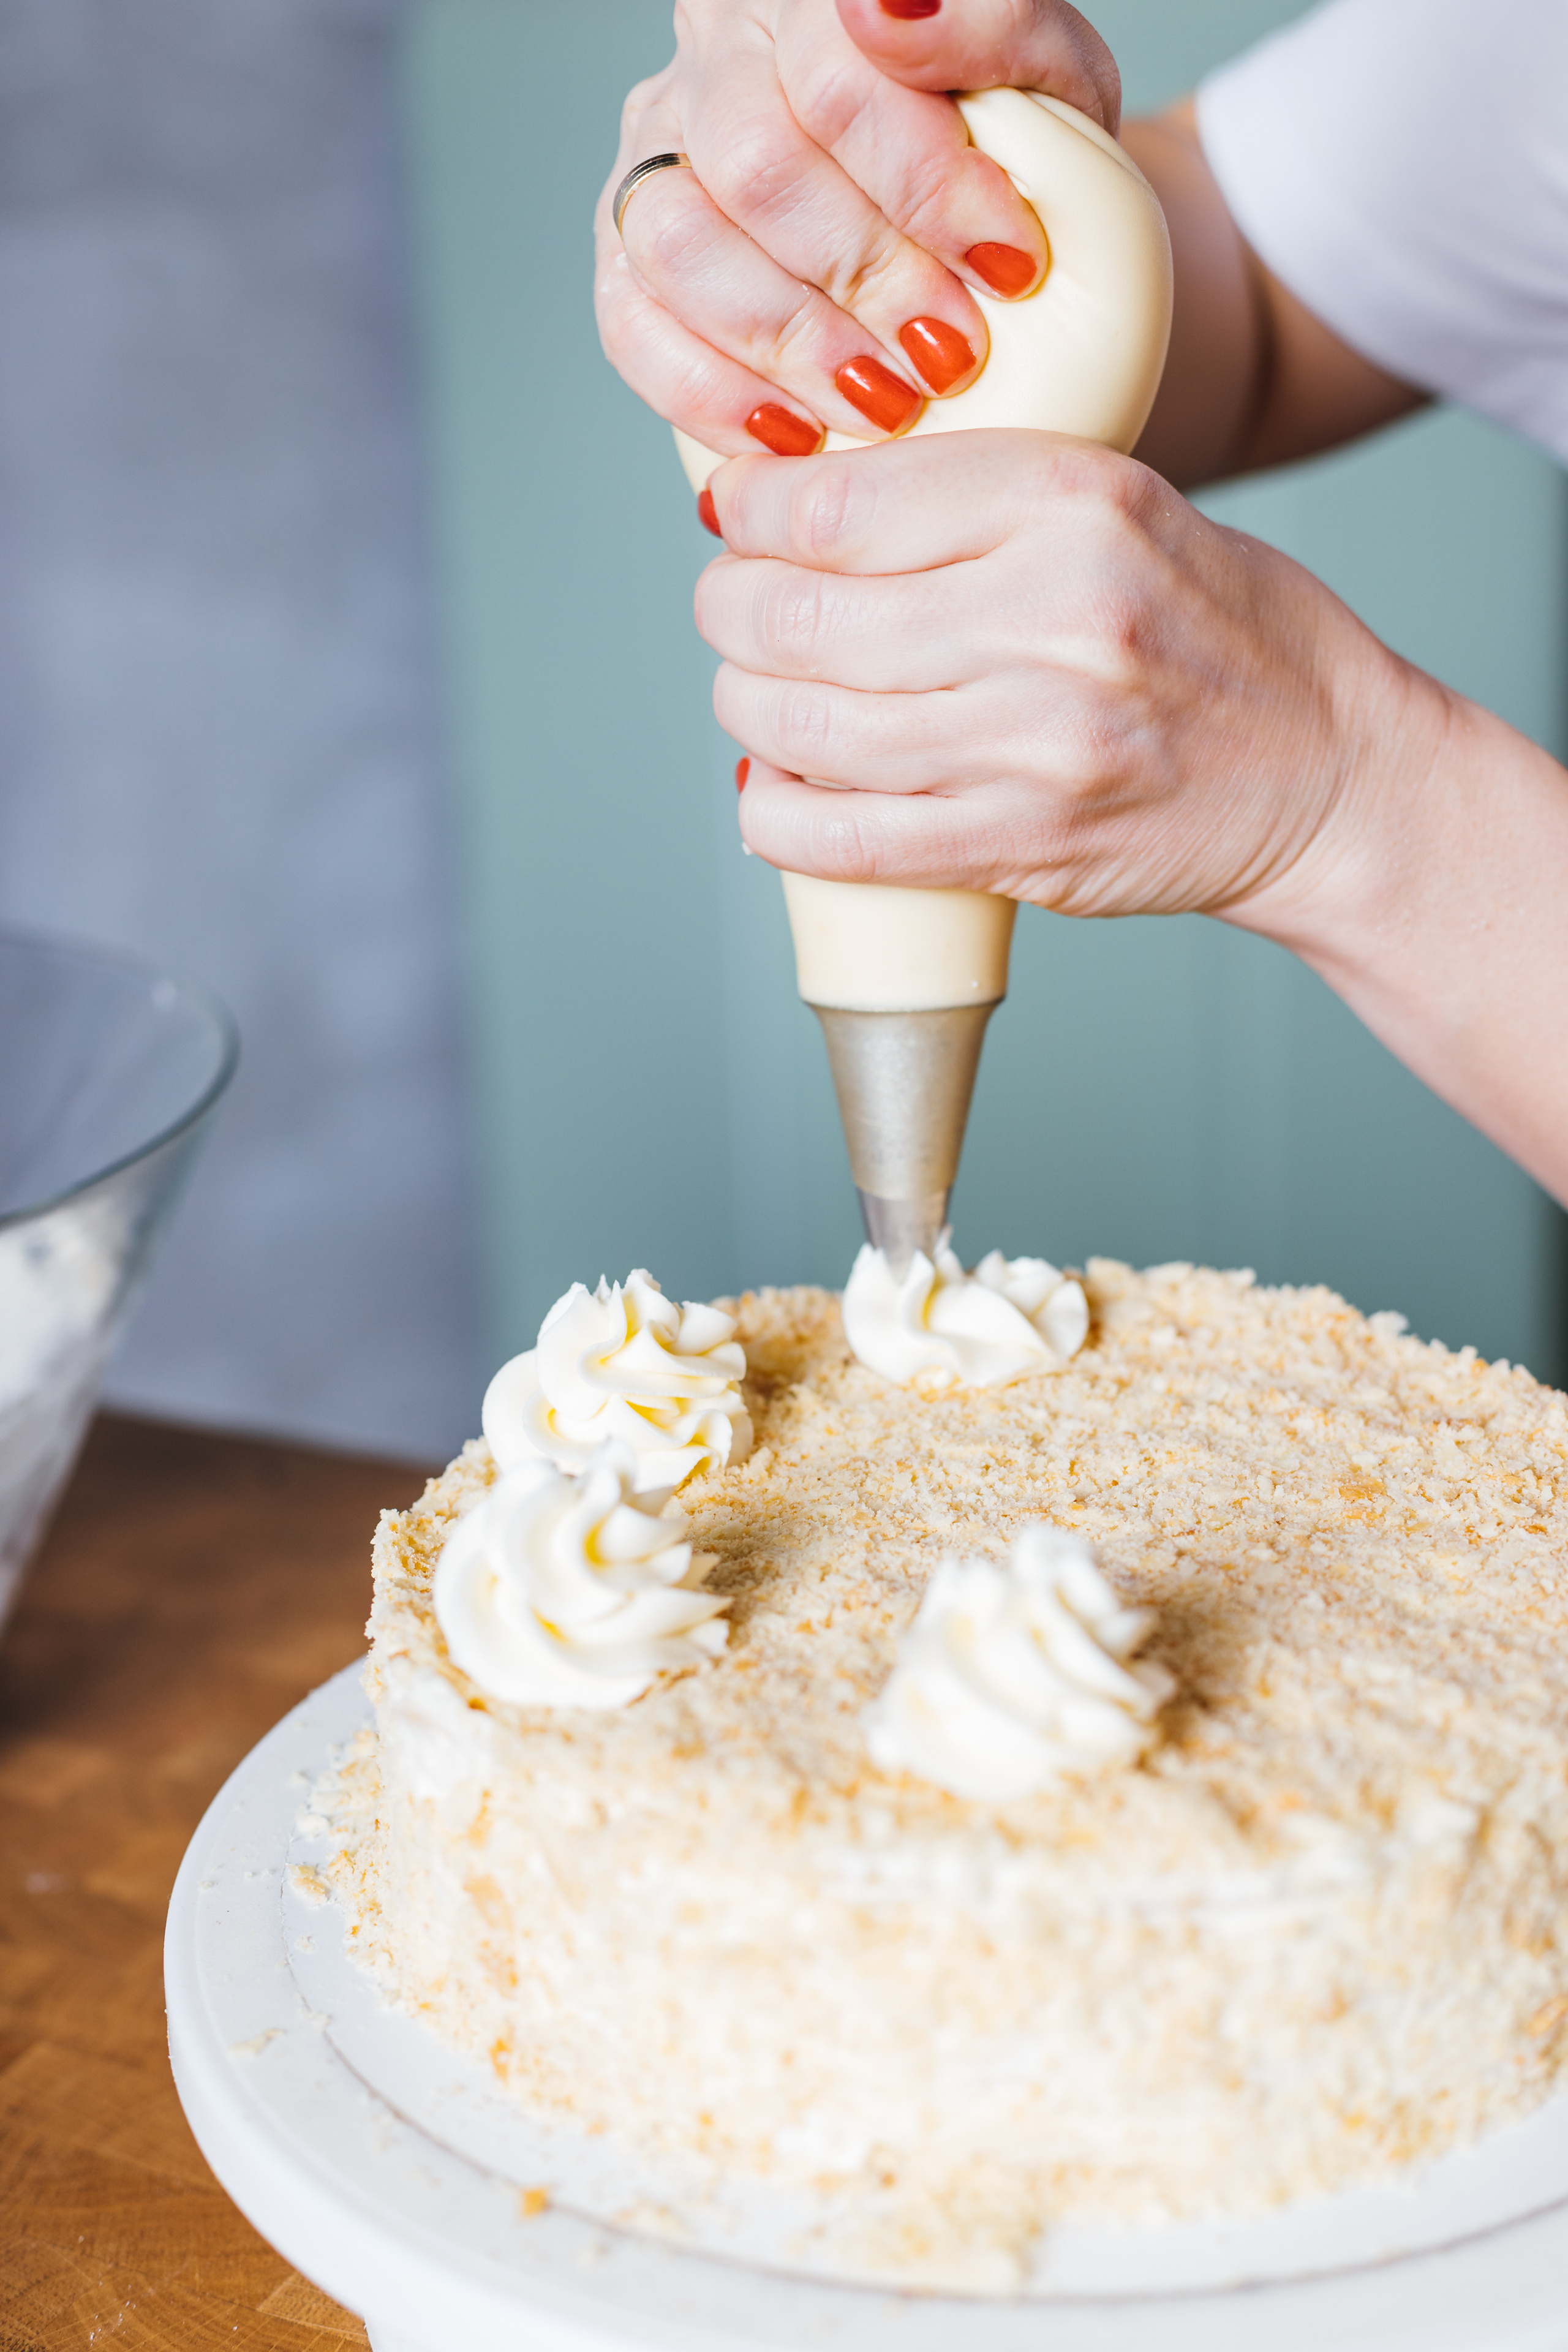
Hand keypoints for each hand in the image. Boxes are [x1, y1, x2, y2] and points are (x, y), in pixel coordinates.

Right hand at [594, 0, 1118, 458]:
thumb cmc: (1009, 151)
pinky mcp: (624, 257)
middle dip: (866, 279)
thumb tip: (888, 11)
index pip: (837, 78)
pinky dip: (714, 394)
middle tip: (949, 354)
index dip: (924, 184)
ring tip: (884, 404)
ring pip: (678, 244)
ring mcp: (652, 155)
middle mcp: (712, 54)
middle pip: (756, 167)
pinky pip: (631, 327)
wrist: (959, 219)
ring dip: (790, 342)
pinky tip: (796, 435)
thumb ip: (996, 29)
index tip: (1009, 265)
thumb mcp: (1049, 82)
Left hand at [696, 431, 1441, 938]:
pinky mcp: (1018, 843)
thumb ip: (979, 499)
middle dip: (730, 612)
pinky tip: (780, 789)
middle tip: (735, 611)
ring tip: (761, 693)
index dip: (750, 512)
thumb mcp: (1127, 506)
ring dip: (746, 708)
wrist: (1329, 776)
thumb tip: (802, 500)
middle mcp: (1048, 618)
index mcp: (1072, 503)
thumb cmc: (1223, 632)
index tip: (737, 519)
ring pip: (795, 726)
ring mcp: (1030, 744)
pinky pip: (834, 838)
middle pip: (792, 615)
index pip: (836, 501)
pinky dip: (777, 814)